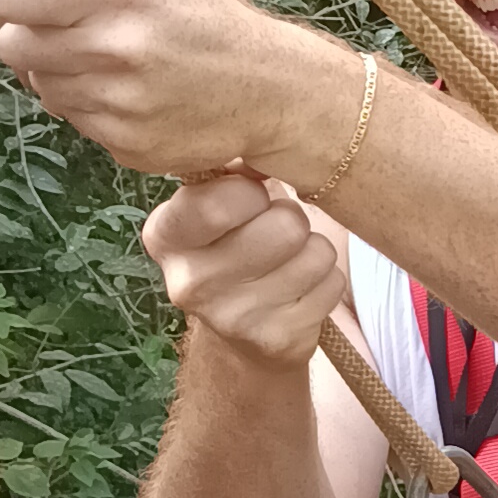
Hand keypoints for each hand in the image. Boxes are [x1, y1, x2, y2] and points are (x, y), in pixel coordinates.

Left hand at [0, 0, 346, 179]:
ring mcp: (119, 103)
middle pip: (14, 44)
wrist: (268, 87)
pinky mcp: (125, 143)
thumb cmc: (201, 14)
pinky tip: (126, 93)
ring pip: (40, 84)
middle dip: (32, 34)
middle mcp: (116, 48)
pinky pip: (74, 120)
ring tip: (106, 62)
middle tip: (69, 29)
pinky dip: (89, 107)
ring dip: (60, 72)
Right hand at [139, 171, 348, 369]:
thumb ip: (232, 171)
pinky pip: (332, 283)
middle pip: (285, 226)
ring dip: (312, 249)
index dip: (252, 192)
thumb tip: (265, 156)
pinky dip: (325, 280)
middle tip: (274, 231)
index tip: (251, 198)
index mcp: (165, 236)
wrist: (238, 329)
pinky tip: (299, 289)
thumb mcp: (214, 201)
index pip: (218, 203)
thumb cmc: (232, 242)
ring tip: (288, 259)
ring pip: (317, 253)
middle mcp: (189, 282)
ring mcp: (233, 319)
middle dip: (290, 218)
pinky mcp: (277, 341)